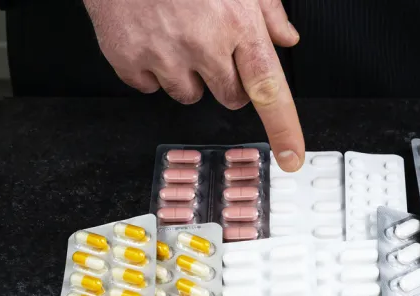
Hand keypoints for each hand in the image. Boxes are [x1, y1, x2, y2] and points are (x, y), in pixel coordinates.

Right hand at [83, 0, 304, 170]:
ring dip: (186, 75)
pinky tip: (148, 36)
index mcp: (237, 22)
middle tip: (209, 46)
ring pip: (189, 96)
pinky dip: (148, 69)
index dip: (284, 128)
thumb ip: (266, 9)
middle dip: (226, 80)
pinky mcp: (129, 61)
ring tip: (174, 34)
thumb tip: (286, 39)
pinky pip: (148, 87)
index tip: (291, 157)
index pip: (269, 88)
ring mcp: (164, 56)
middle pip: (231, 97)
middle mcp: (204, 43)